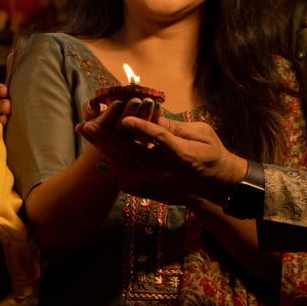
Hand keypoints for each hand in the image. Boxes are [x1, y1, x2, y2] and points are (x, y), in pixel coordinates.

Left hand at [78, 101, 244, 204]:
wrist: (218, 185)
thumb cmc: (212, 153)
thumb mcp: (202, 134)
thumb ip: (177, 127)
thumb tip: (153, 115)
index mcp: (183, 154)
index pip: (159, 138)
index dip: (142, 128)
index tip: (124, 117)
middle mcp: (168, 170)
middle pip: (134, 153)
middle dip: (108, 138)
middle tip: (88, 125)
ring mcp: (160, 181)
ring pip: (128, 167)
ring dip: (106, 151)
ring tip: (89, 136)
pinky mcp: (157, 190)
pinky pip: (132, 184)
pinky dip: (116, 176)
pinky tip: (101, 165)